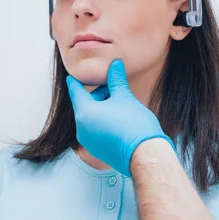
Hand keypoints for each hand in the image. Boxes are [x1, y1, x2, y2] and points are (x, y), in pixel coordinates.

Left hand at [66, 59, 174, 175]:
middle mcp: (81, 129)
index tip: (72, 75)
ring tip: (121, 105)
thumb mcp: (124, 97)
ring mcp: (88, 142)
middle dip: (100, 95)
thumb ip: (116, 79)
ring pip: (91, 118)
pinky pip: (96, 130)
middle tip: (116, 89)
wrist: (145, 155)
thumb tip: (115, 64)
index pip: (75, 91)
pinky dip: (103, 122)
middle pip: (86, 104)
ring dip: (102, 108)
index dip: (76, 81)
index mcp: (84, 113)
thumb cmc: (134, 124)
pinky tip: (120, 120)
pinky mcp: (97, 150)